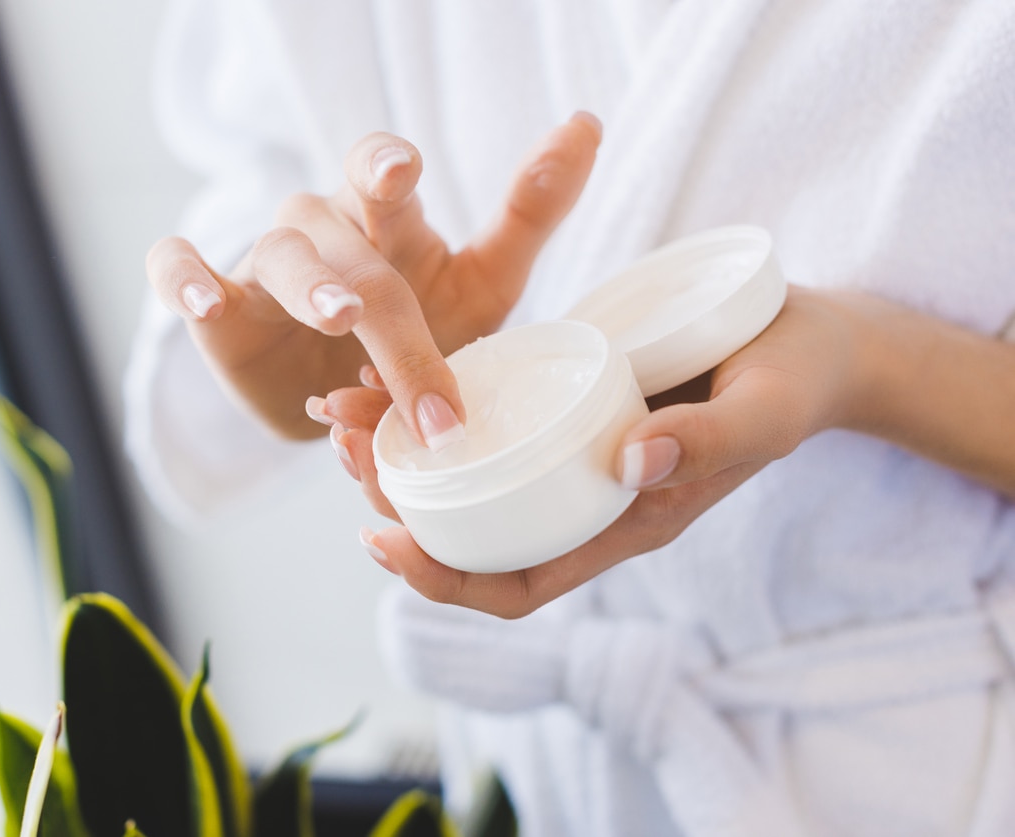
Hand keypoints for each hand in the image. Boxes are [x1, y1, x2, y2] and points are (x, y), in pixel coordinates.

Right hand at [145, 113, 601, 445]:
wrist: (342, 404)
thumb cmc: (417, 329)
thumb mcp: (483, 282)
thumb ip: (530, 210)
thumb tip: (589, 123)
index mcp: (385, 221)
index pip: (379, 169)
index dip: (386, 164)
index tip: (403, 172)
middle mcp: (326, 232)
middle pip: (343, 236)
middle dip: (368, 284)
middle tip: (373, 315)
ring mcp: (268, 268)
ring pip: (281, 255)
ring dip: (308, 285)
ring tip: (338, 317)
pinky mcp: (221, 312)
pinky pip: (181, 273)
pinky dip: (186, 281)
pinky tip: (205, 302)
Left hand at [320, 285, 866, 617]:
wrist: (815, 343)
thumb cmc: (794, 382)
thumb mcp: (766, 409)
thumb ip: (713, 439)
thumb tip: (631, 462)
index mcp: (628, 521)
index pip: (520, 583)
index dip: (445, 580)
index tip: (380, 542)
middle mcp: (589, 497)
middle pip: (474, 532)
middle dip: (399, 505)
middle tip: (343, 449)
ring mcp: (577, 452)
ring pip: (472, 478)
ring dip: (404, 454)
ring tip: (345, 411)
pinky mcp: (571, 404)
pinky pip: (494, 418)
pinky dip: (440, 404)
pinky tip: (398, 370)